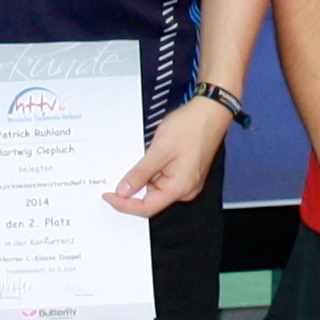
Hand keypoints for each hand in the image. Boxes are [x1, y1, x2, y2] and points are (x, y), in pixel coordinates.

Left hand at [109, 97, 232, 216]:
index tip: (109, 196)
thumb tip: (124, 191)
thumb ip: (140, 174)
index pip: (146, 208)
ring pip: (157, 188)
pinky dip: (153, 171)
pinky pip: (164, 179)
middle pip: (152, 199)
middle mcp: (186, 189)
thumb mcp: (159, 150)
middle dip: (134, 189)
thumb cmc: (190, 127)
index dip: (124, 204)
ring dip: (144, 177)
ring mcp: (187, 181)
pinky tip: (150, 157)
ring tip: (142, 156)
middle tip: (118, 175)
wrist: (210, 111)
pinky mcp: (186, 172)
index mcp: (180, 188)